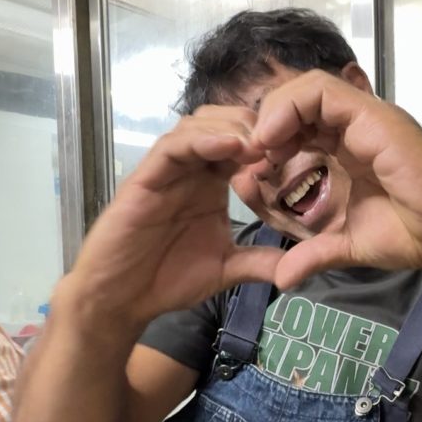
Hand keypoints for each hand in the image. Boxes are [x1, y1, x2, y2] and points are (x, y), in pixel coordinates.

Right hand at [67, 108, 280, 326]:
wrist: (121, 300)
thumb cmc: (167, 279)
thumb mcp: (225, 269)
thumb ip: (259, 262)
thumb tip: (298, 268)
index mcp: (212, 183)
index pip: (244, 143)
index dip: (272, 141)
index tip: (301, 150)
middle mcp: (191, 169)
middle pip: (225, 122)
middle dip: (256, 125)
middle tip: (283, 140)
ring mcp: (167, 170)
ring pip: (199, 124)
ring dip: (232, 127)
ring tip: (259, 143)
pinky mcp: (145, 177)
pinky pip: (173, 146)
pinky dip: (201, 139)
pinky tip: (230, 146)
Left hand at [246, 71, 421, 288]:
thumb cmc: (413, 235)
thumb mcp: (349, 246)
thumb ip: (314, 255)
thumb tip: (280, 281)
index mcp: (344, 154)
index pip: (293, 135)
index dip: (264, 153)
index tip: (248, 181)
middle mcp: (351, 130)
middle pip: (292, 108)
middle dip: (261, 131)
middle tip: (244, 162)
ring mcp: (362, 119)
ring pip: (302, 91)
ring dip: (270, 116)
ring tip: (255, 150)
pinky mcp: (371, 115)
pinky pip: (320, 92)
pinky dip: (289, 108)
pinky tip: (272, 139)